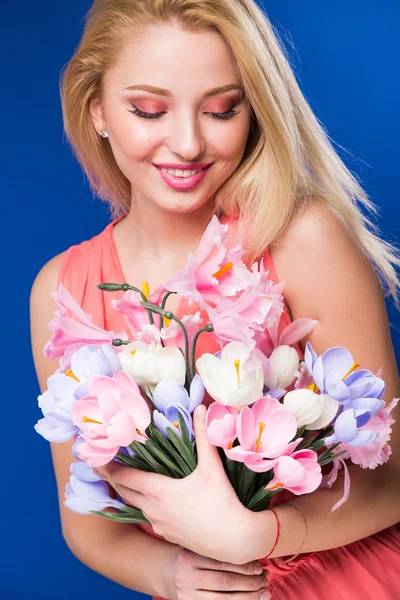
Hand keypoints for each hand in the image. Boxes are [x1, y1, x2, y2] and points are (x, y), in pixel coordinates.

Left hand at [93, 405, 262, 563]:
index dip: (108, 467)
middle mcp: (153, 509)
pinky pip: (149, 517)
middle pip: (124, 492)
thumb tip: (200, 408)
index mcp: (159, 491)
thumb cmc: (222, 502)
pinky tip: (150, 501)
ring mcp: (159, 524)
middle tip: (100, 468)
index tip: (95, 459)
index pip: (125, 477)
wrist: (234, 540)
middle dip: (112, 479)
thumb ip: (204, 436)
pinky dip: (143, 505)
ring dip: (127, 492)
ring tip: (122, 481)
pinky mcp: (168, 535)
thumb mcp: (211, 467)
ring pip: (136, 506)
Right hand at [162, 545, 270, 599]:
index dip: (244, 566)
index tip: (259, 566)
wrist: (164, 573)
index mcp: (189, 557)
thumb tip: (252, 554)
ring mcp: (188, 596)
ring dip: (248, 597)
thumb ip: (217, 549)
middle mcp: (186, 578)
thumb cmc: (188, 555)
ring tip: (264, 592)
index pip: (222, 562)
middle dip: (249, 583)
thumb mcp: (196, 546)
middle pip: (225, 582)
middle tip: (265, 579)